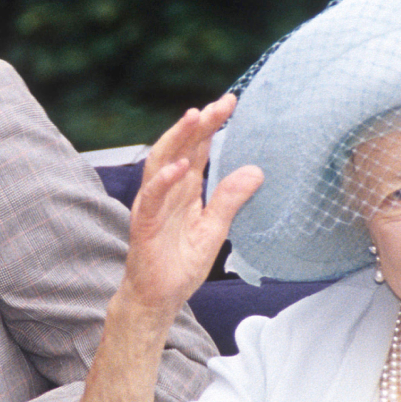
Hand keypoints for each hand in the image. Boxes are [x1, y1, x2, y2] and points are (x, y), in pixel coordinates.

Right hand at [122, 93, 262, 323]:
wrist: (157, 299)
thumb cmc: (179, 265)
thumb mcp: (214, 229)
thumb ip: (229, 199)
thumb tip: (255, 171)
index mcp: (183, 190)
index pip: (197, 149)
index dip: (211, 125)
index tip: (230, 102)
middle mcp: (166, 191)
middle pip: (181, 148)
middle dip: (199, 124)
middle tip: (220, 104)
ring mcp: (153, 206)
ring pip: (161, 163)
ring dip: (177, 139)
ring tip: (195, 118)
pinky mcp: (145, 225)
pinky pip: (152, 199)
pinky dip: (163, 181)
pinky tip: (178, 168)